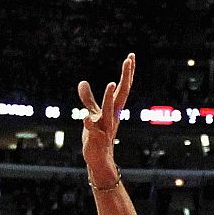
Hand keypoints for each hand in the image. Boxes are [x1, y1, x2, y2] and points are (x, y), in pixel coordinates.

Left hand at [78, 52, 133, 181]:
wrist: (100, 158)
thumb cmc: (98, 134)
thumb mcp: (93, 113)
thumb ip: (88, 98)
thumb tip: (82, 82)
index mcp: (114, 108)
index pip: (123, 87)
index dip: (127, 72)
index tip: (131, 56)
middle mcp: (113, 115)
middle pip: (121, 94)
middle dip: (125, 77)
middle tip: (129, 60)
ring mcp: (105, 126)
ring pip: (109, 110)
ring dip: (109, 98)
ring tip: (111, 84)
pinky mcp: (95, 137)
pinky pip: (92, 129)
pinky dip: (89, 123)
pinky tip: (85, 118)